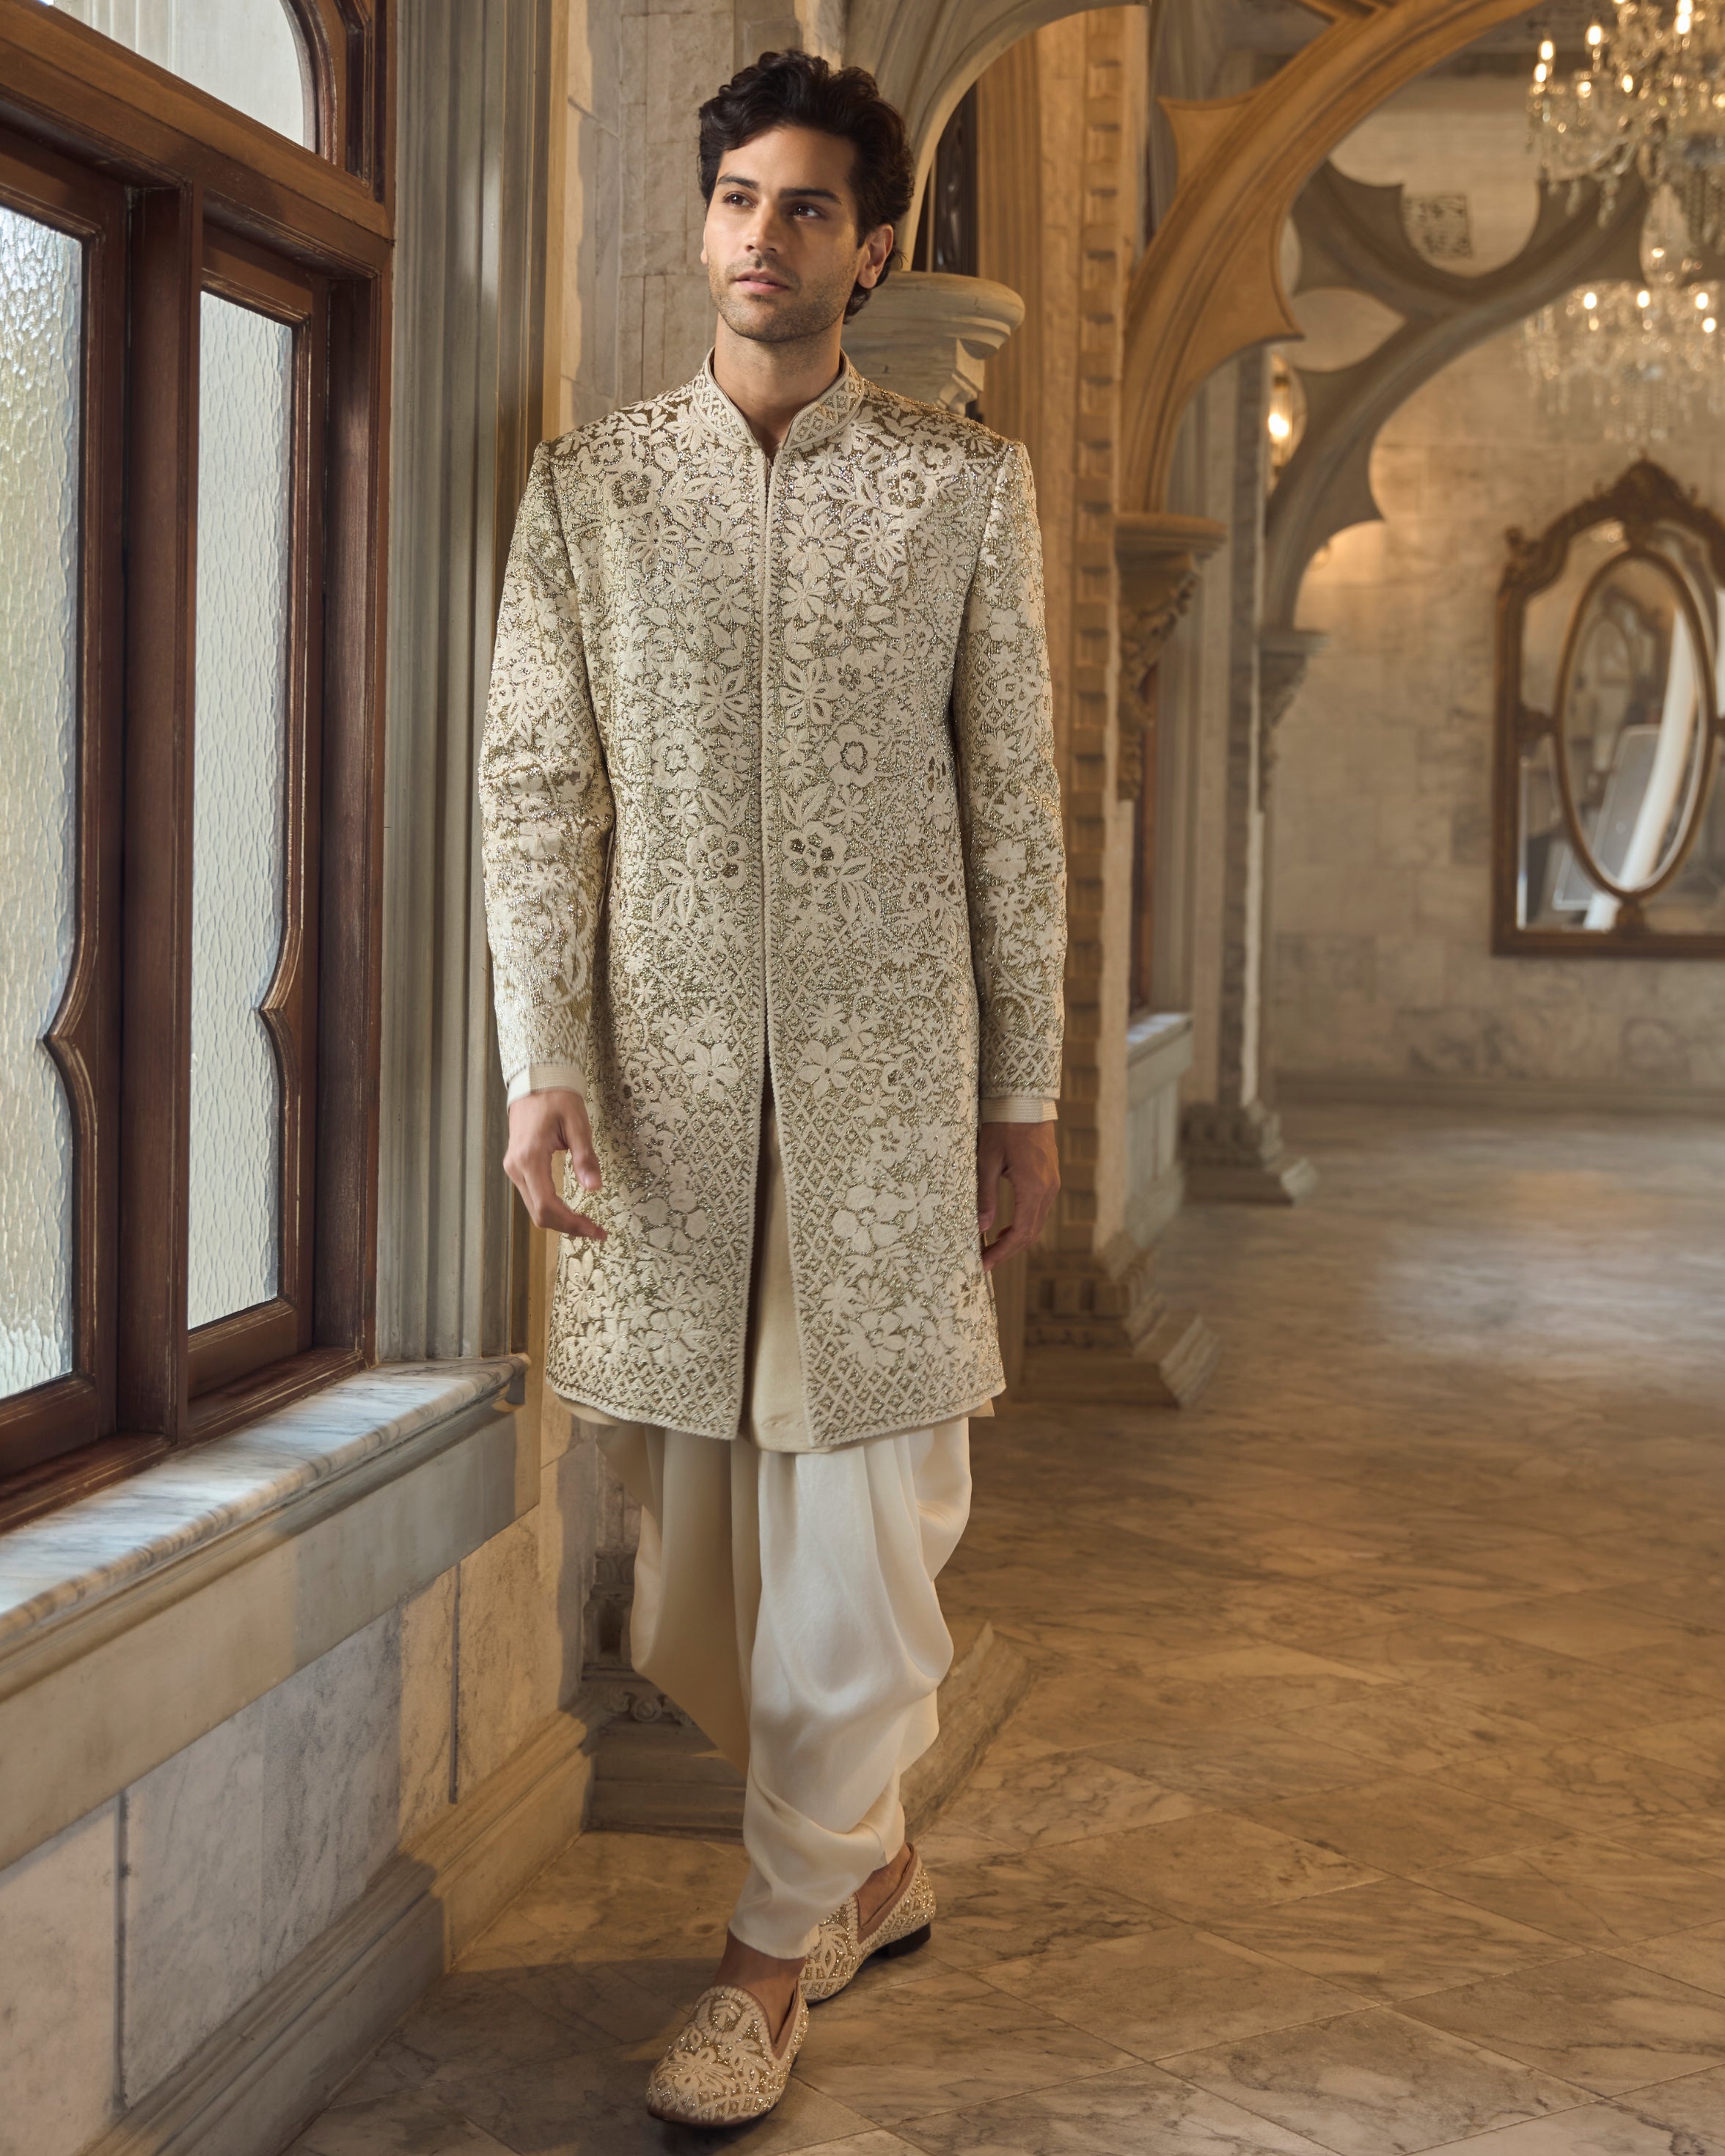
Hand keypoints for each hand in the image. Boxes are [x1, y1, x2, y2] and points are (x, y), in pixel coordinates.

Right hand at [502, 1088, 605, 1239]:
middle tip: (597, 1232)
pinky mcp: (518, 1167)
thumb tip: (595, 1188)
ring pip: (534, 1209)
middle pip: (539, 1214)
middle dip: (569, 1227)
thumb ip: (585, 1157)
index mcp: (530, 1157)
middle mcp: (516, 1167)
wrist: (535, 1081)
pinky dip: (552, 1209)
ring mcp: (514, 1168)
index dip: (572, 1224)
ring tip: (588, 1224)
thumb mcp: (577, 1123)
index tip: (596, 1231)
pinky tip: (571, 1211)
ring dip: (560, 1221)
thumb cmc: (556, 1097)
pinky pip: (533, 1197)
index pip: (548, 1205)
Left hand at [977, 1120, 1058, 1272]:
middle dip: (1008, 1251)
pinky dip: (1024, 1224)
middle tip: (985, 1260)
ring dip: (1016, 1239)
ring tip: (993, 1247)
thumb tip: (981, 1227)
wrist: (1026, 1102)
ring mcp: (1051, 1184)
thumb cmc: (1003, 1127)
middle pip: (1031, 1234)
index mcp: (1033, 1188)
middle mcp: (1047, 1190)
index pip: (1020, 1234)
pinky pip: (1039, 1210)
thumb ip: (985, 1196)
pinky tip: (1007, 1226)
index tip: (984, 1264)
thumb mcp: (987, 1160)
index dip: (1002, 1253)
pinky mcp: (1050, 1178)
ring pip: (1036, 1223)